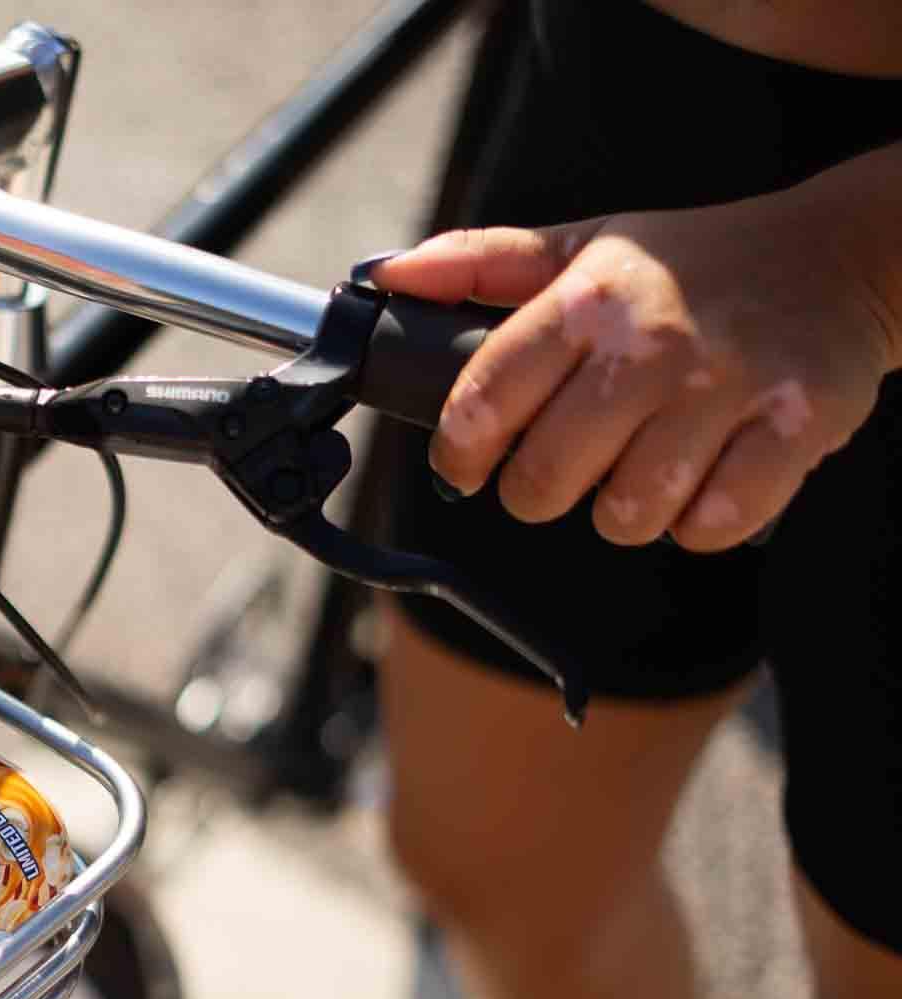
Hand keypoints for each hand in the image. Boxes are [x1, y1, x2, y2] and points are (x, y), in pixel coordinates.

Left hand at [374, 184, 898, 549]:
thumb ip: (480, 262)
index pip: (481, 402)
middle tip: (560, 474)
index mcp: (586, 298)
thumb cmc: (696, 262)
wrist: (842, 256)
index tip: (466, 466)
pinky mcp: (793, 430)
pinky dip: (698, 523)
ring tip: (639, 471)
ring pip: (626, 513)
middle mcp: (649, 343)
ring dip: (623, 512)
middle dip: (538, 494)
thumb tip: (385, 275)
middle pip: (544, 479)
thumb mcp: (586, 244)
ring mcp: (723, 387)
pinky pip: (710, 525)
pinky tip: (702, 483)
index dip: (458, 455)